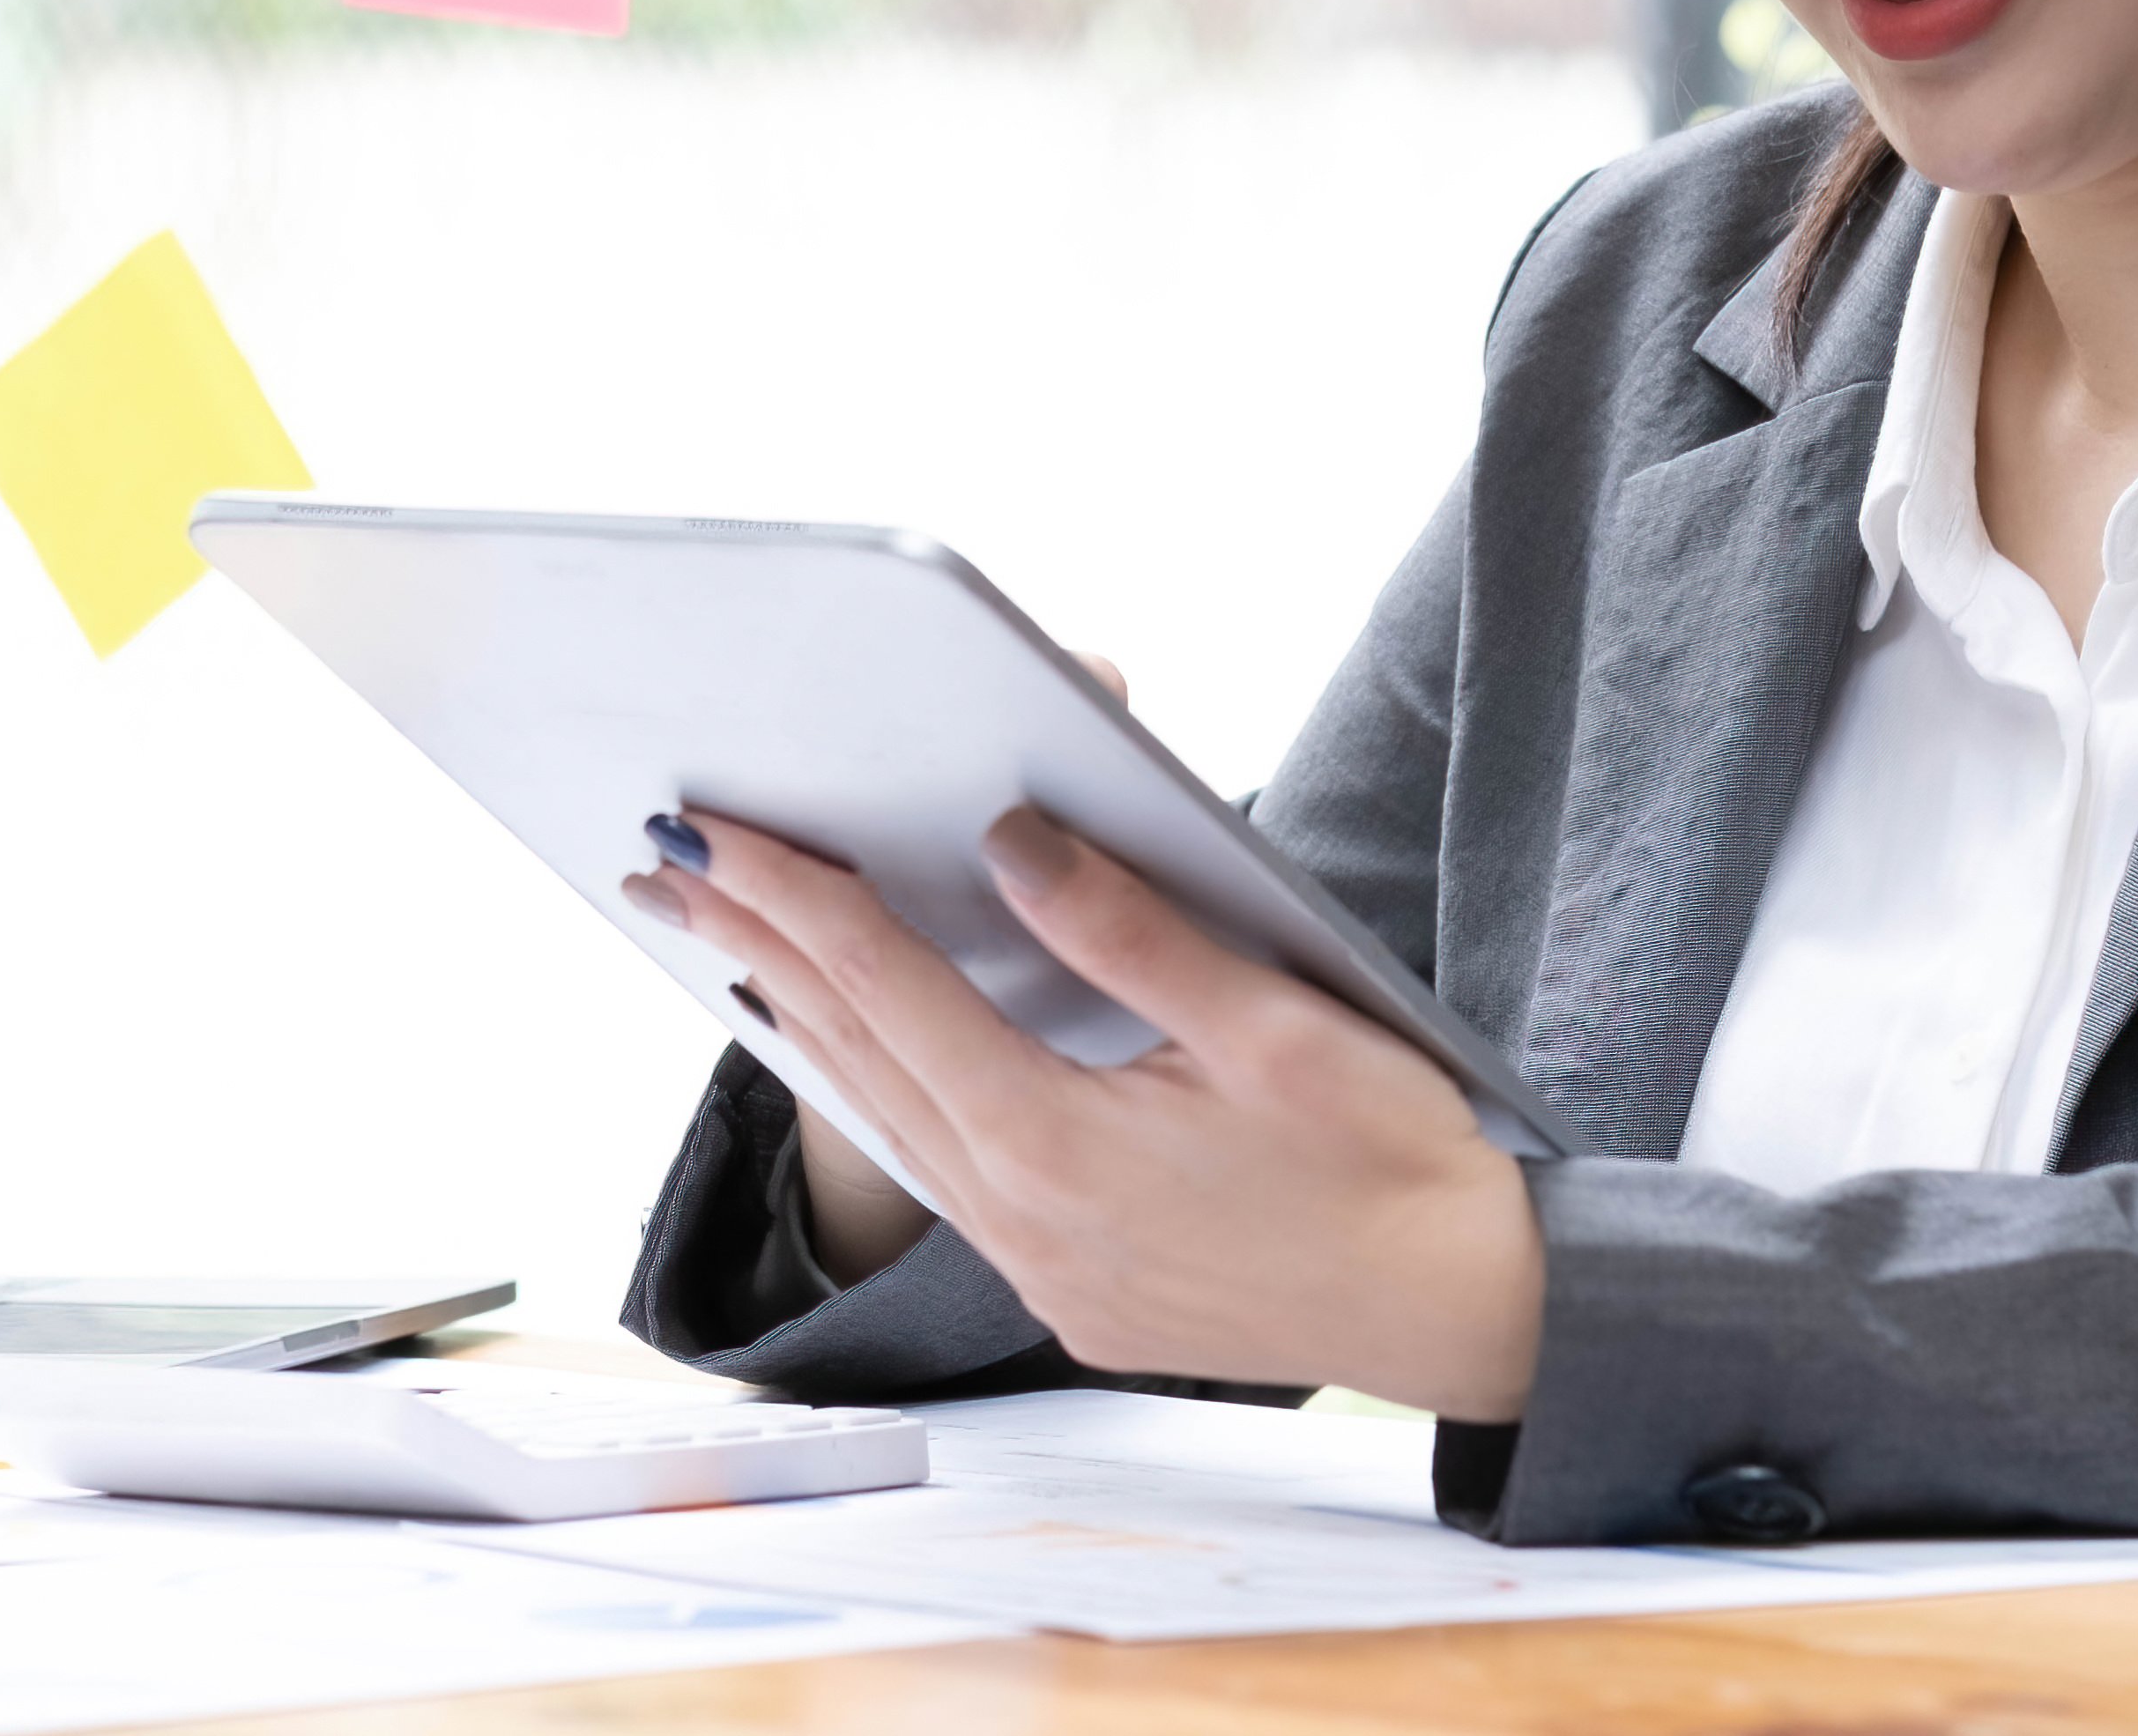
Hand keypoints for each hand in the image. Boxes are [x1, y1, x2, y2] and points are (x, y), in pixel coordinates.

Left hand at [624, 804, 1541, 1419]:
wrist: (1465, 1313)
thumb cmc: (1393, 1160)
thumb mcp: (1272, 1025)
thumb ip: (1128, 931)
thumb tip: (1011, 837)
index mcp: (1056, 1145)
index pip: (891, 987)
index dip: (798, 894)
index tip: (718, 825)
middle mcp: (1022, 1221)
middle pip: (860, 1054)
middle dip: (762, 944)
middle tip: (672, 859)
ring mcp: (1042, 1272)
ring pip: (891, 1121)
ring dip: (808, 1021)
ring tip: (730, 942)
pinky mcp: (1074, 1295)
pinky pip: (945, 1175)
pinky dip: (888, 1095)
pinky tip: (864, 1056)